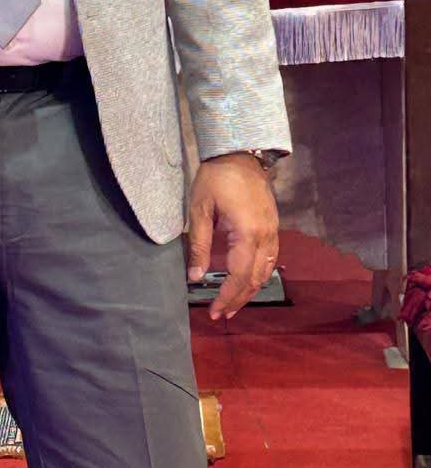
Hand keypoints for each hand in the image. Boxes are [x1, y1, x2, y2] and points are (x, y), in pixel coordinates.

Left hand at [186, 151, 278, 321]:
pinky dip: (259, 275)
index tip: (214, 311)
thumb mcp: (200, 209)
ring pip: (266, 272)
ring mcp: (273, 232)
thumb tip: (194, 276)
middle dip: (238, 299)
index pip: (238, 276)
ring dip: (250, 291)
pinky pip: (270, 259)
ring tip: (233, 304)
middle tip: (221, 314)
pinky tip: (248, 281)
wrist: (240, 153)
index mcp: (247, 233)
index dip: (226, 297)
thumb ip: (198, 244)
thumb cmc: (216, 178)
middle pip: (255, 279)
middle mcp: (265, 237)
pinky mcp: (273, 226)